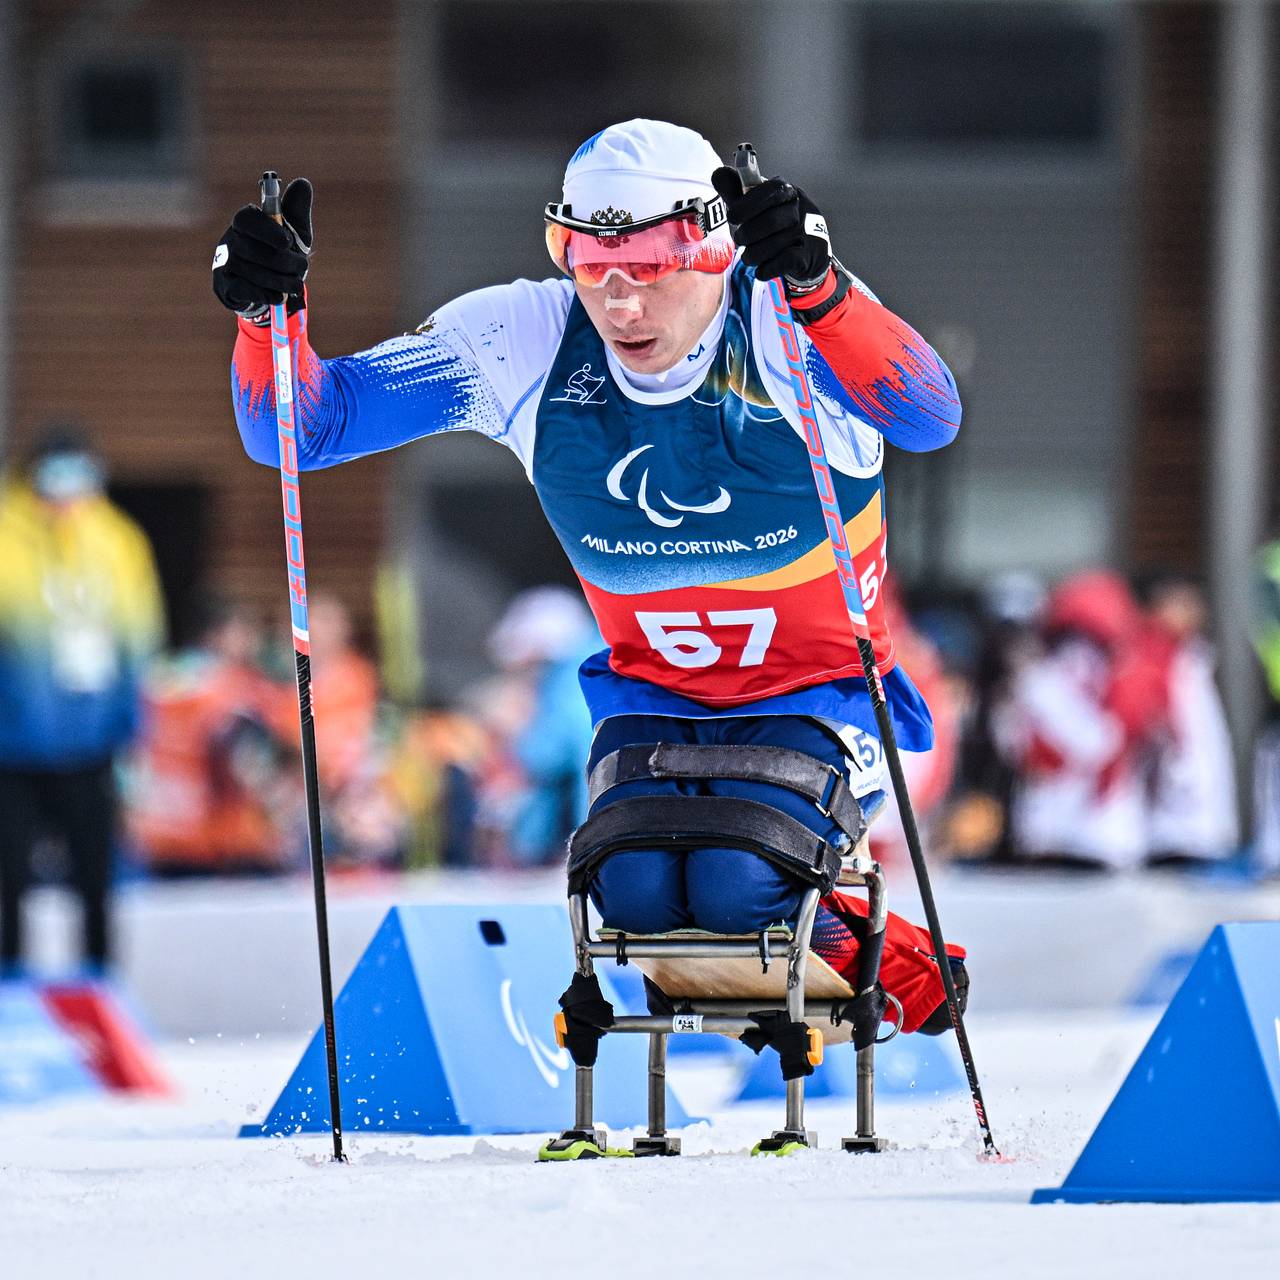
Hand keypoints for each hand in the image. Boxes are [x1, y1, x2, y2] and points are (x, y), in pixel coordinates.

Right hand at [212, 177, 313, 319]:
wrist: (262, 286)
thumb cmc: (278, 252)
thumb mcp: (292, 232)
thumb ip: (296, 210)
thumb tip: (303, 183)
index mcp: (244, 222)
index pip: (248, 220)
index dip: (268, 231)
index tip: (287, 241)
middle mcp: (230, 240)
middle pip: (257, 251)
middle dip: (286, 262)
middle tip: (303, 267)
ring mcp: (225, 264)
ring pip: (256, 273)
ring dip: (282, 281)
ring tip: (296, 284)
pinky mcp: (227, 286)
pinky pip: (249, 291)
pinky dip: (269, 294)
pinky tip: (279, 295)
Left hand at [710, 167, 830, 292]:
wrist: (806, 250)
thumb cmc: (776, 223)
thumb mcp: (757, 204)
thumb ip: (736, 191)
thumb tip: (718, 174)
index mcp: (787, 190)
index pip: (769, 191)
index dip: (747, 205)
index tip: (731, 216)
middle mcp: (800, 209)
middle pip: (770, 221)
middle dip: (747, 234)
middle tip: (740, 240)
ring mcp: (805, 232)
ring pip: (774, 245)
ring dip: (753, 255)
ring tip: (749, 256)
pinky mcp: (807, 255)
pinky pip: (782, 262)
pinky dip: (766, 268)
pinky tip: (761, 269)